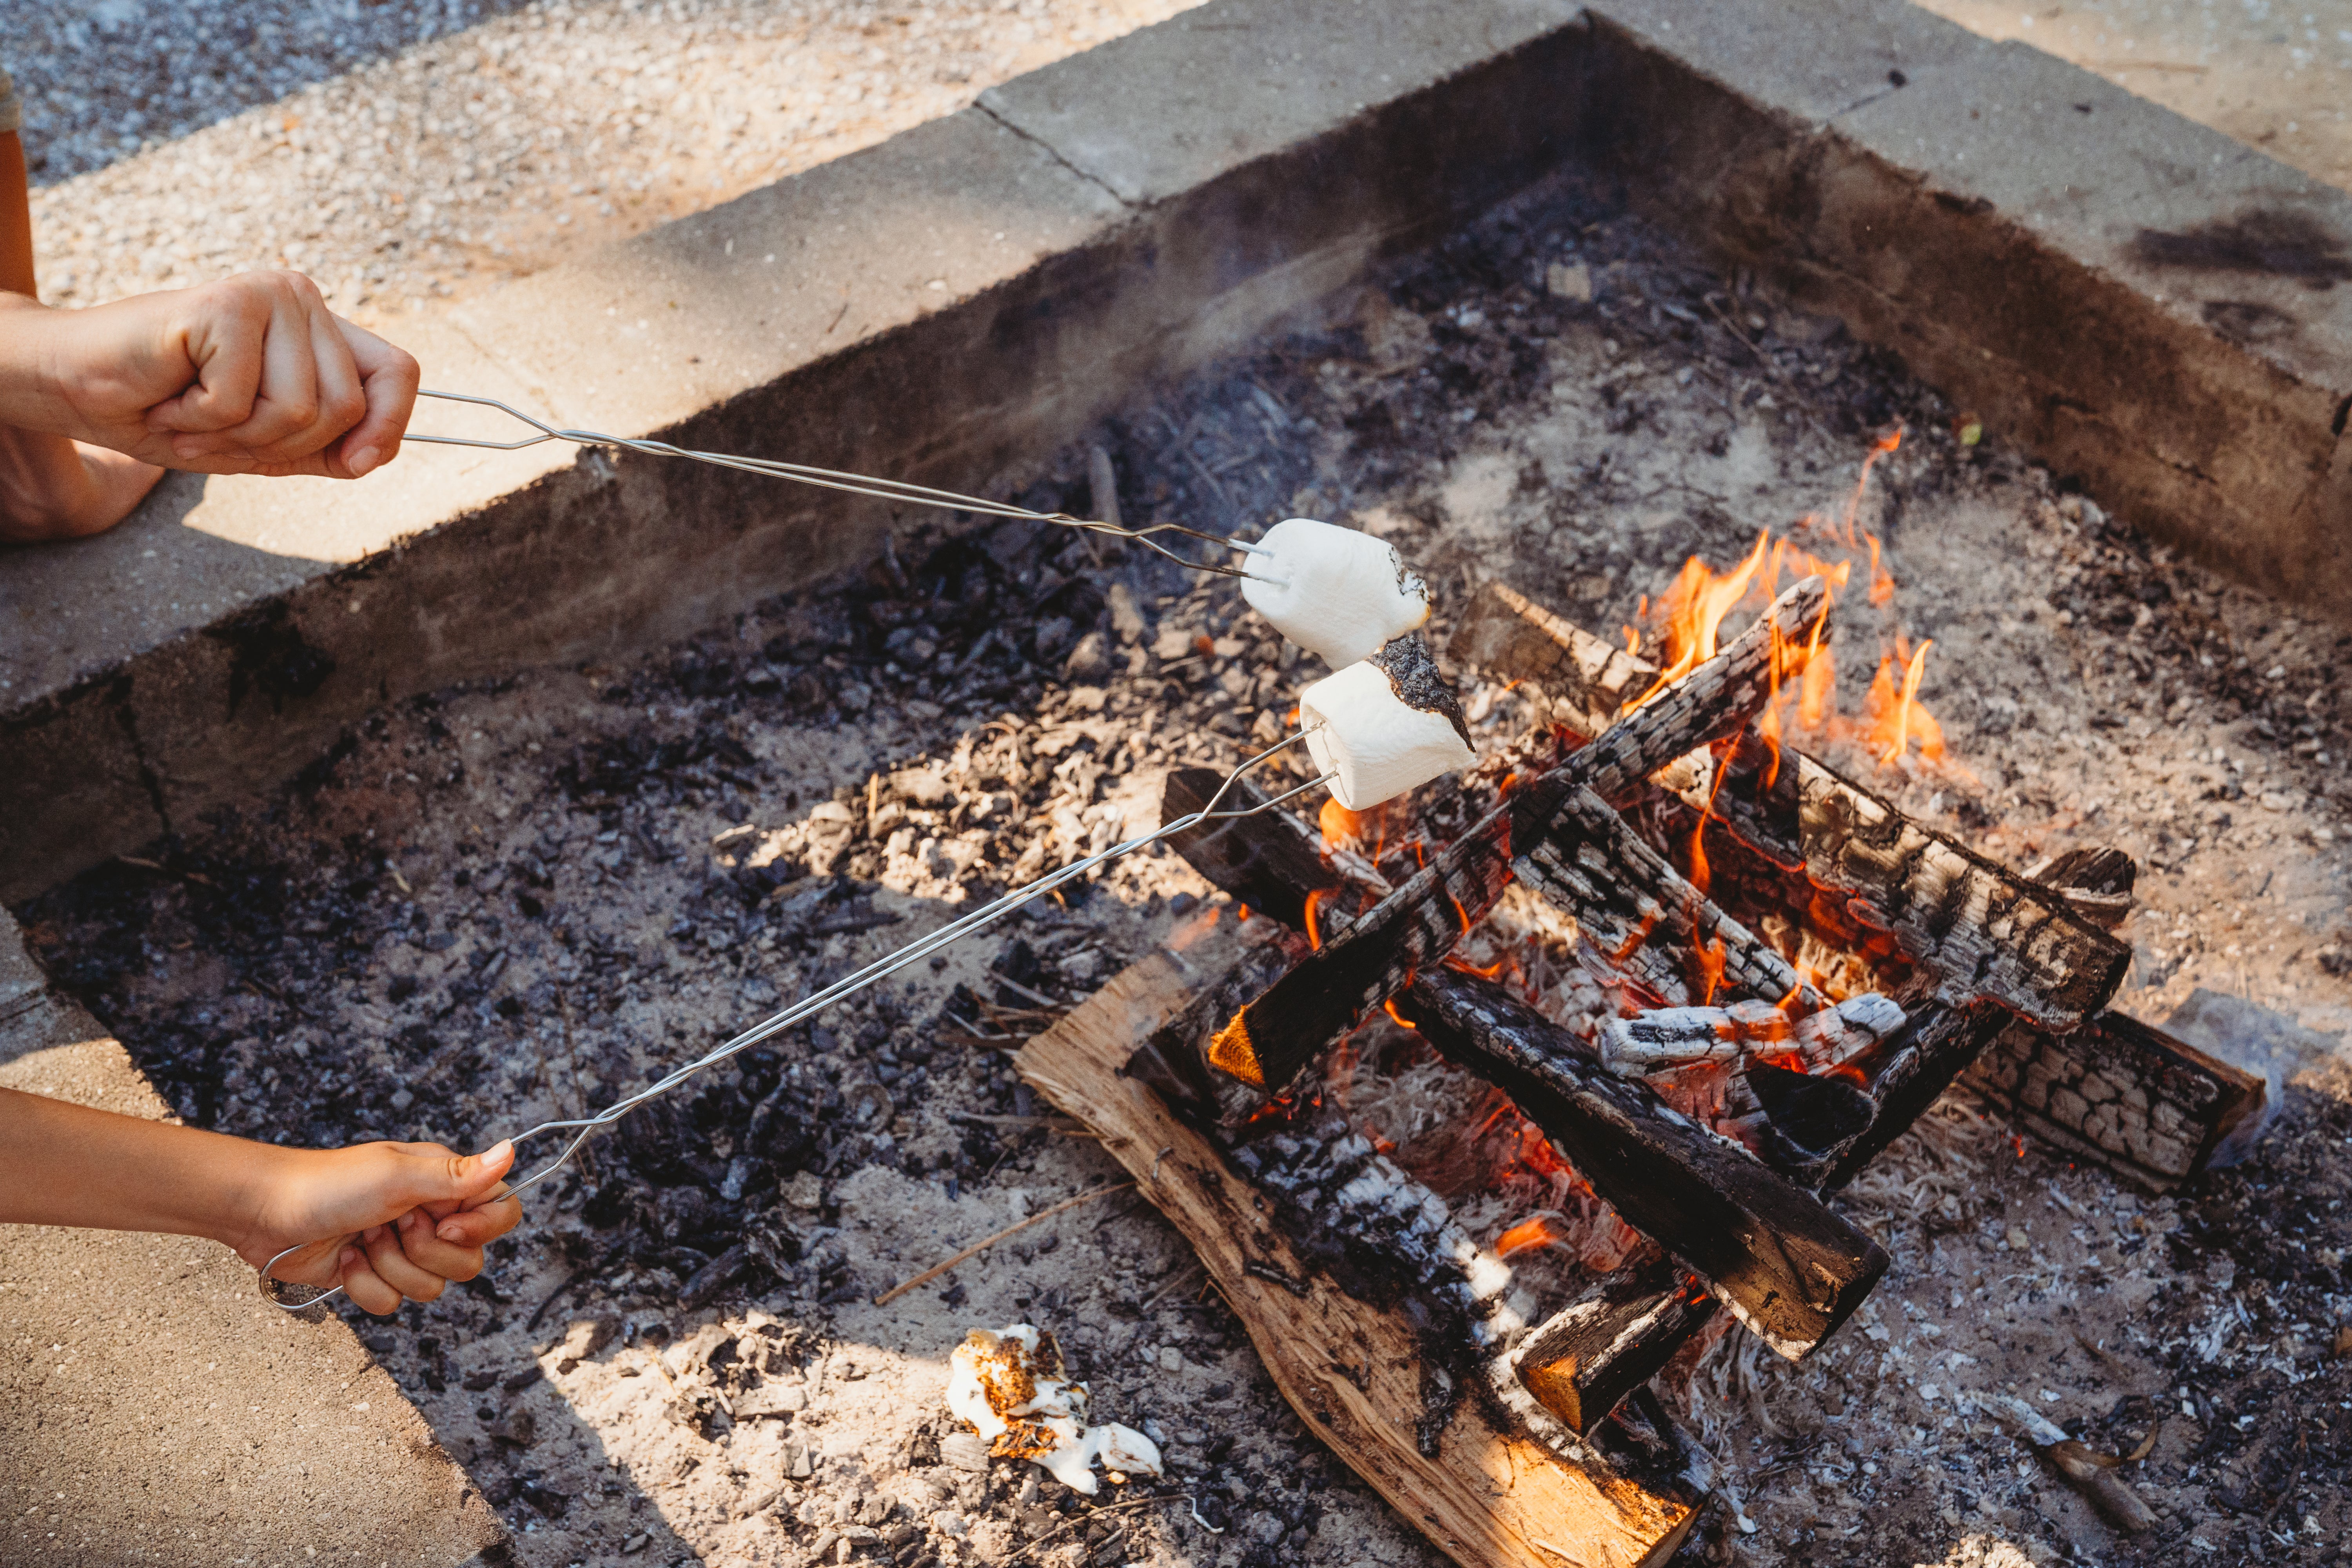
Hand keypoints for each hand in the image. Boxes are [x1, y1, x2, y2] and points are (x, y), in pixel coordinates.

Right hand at [0, 271, 417, 478]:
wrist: (82, 390)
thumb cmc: (177, 414)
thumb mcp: (272, 443)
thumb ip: (335, 445)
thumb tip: (381, 452)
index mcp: (321, 326)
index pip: (400, 373)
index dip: (390, 425)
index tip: (358, 461)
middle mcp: (301, 297)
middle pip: (345, 406)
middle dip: (281, 443)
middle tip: (223, 427)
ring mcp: (267, 294)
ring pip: (301, 409)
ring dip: (238, 434)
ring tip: (195, 411)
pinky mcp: (225, 306)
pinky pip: (241, 401)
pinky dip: (201, 418)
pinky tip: (171, 394)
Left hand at [245, 1139, 522, 1314]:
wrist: (265, 1211)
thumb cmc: (328, 1183)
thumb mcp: (398, 1176)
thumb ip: (458, 1175)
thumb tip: (511, 1151)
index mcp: (443, 1184)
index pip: (500, 1211)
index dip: (482, 1228)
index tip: (447, 1226)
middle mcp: (429, 1217)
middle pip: (468, 1261)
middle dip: (424, 1253)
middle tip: (393, 1225)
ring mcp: (401, 1250)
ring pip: (430, 1287)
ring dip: (389, 1266)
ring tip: (362, 1238)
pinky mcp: (374, 1276)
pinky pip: (392, 1303)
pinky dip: (365, 1284)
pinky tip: (345, 1258)